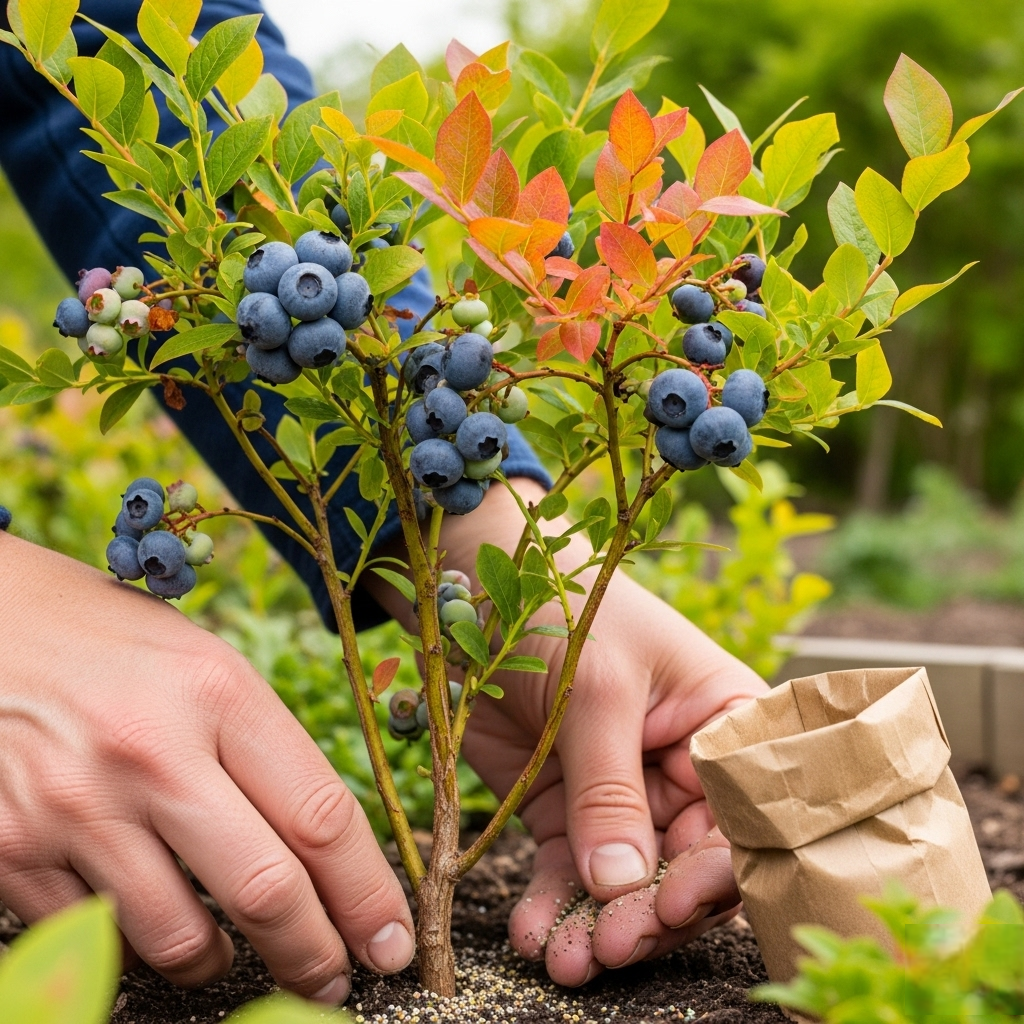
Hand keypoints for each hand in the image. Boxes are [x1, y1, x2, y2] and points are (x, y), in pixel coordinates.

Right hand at [0, 536, 413, 1003]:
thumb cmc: (108, 640)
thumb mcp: (203, 664)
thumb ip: (259, 749)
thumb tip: (317, 850)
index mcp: (218, 691)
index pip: (322, 816)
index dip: (369, 894)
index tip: (391, 938)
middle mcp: (152, 750)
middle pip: (268, 891)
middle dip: (316, 955)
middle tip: (335, 981)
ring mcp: (75, 805)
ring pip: (181, 939)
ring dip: (221, 962)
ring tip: (231, 951)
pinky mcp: (10, 848)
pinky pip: (96, 940)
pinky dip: (135, 947)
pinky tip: (146, 917)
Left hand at [370, 479, 766, 985]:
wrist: (484, 587)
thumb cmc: (564, 608)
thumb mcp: (597, 690)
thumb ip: (610, 788)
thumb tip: (620, 884)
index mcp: (723, 725)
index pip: (741, 814)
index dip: (717, 870)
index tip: (674, 906)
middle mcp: (683, 768)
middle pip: (688, 863)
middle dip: (651, 912)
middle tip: (609, 945)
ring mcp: (624, 794)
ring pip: (628, 881)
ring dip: (600, 925)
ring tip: (565, 960)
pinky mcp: (567, 808)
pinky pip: (570, 872)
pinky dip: (554, 906)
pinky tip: (534, 935)